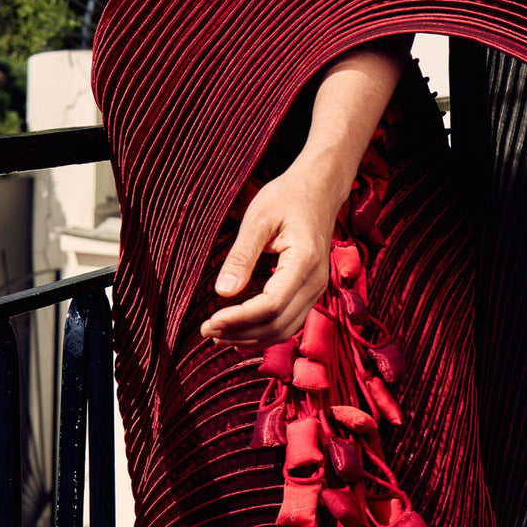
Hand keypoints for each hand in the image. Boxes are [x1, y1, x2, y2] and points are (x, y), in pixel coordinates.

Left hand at [199, 153, 352, 348]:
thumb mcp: (258, 218)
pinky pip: (290, 321)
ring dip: (252, 338)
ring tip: (219, 335)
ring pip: (286, 329)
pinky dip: (265, 331)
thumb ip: (241, 256)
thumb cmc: (288, 197)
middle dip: (241, 334)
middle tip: (207, 331)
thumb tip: (223, 292)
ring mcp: (317, 288)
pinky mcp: (311, 290)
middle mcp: (316, 281)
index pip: (271, 305)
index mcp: (304, 260)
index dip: (239, 319)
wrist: (319, 188)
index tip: (211, 321)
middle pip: (278, 324)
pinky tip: (242, 330)